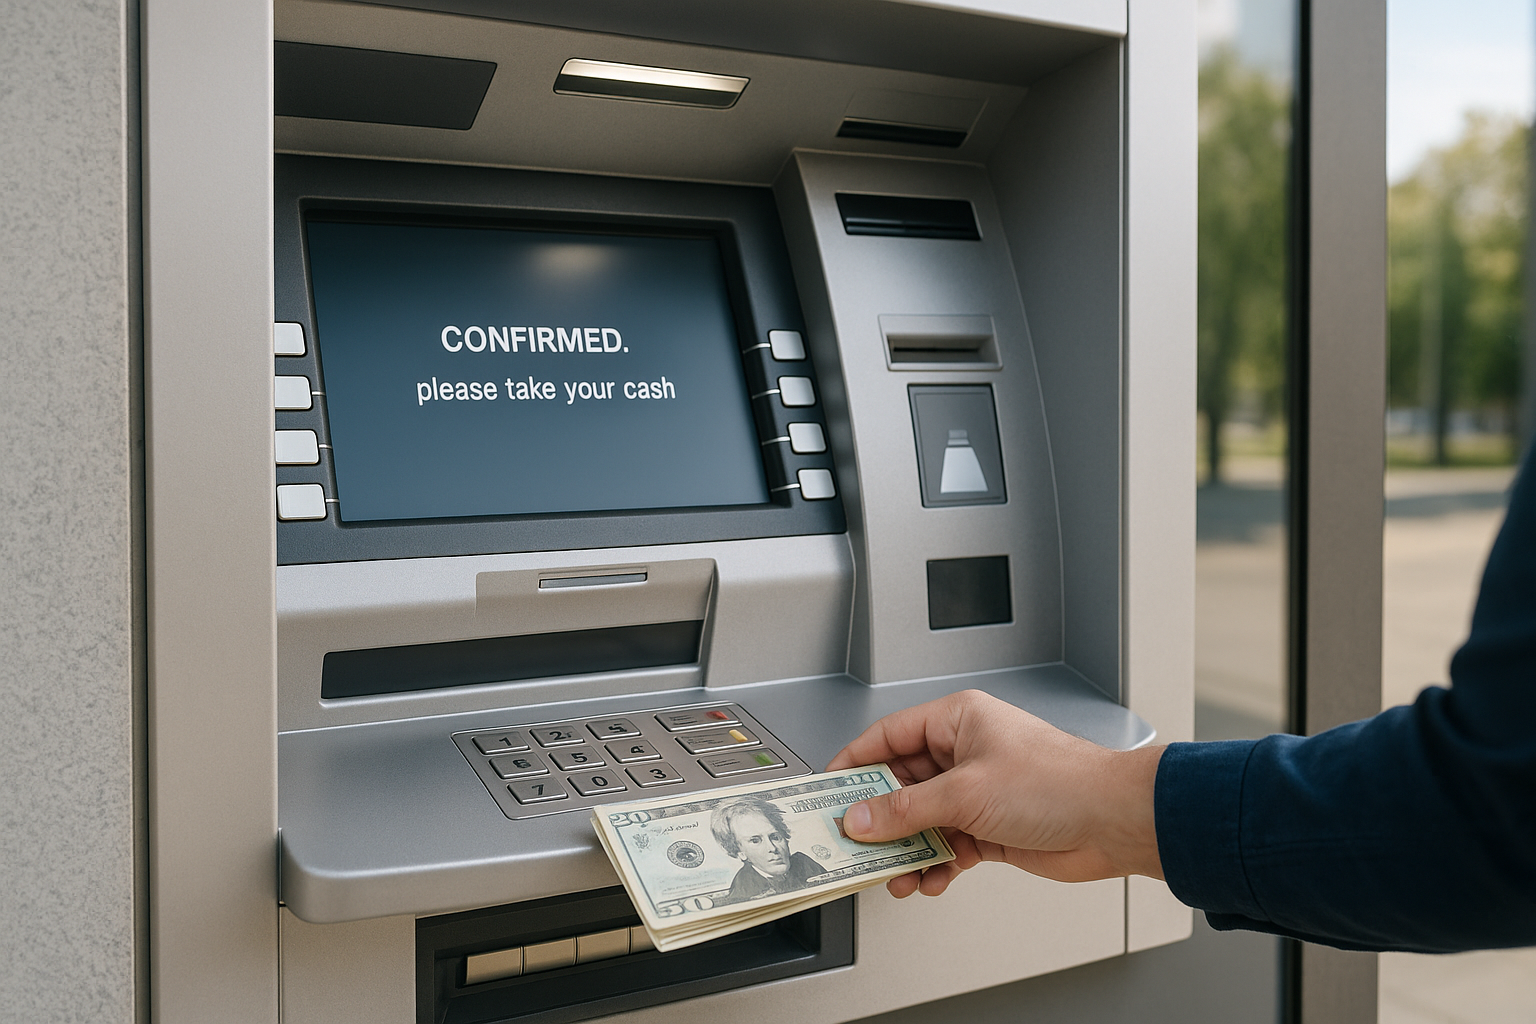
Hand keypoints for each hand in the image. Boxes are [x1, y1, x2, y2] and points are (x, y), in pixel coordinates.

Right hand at [826, 689, 1164, 897]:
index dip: (854, 764)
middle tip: (852, 842)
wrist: (1113, 820)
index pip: (887, 737)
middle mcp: (964, 753)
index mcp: (956, 722)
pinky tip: (928, 879)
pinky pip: (945, 845)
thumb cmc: (1058, 782)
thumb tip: (861, 817)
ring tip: (892, 873)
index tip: (827, 792)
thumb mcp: (966, 792)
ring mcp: (977, 791)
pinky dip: (934, 865)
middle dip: (879, 819)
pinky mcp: (990, 827)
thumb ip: (906, 810)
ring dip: (906, 850)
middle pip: (901, 785)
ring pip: (922, 821)